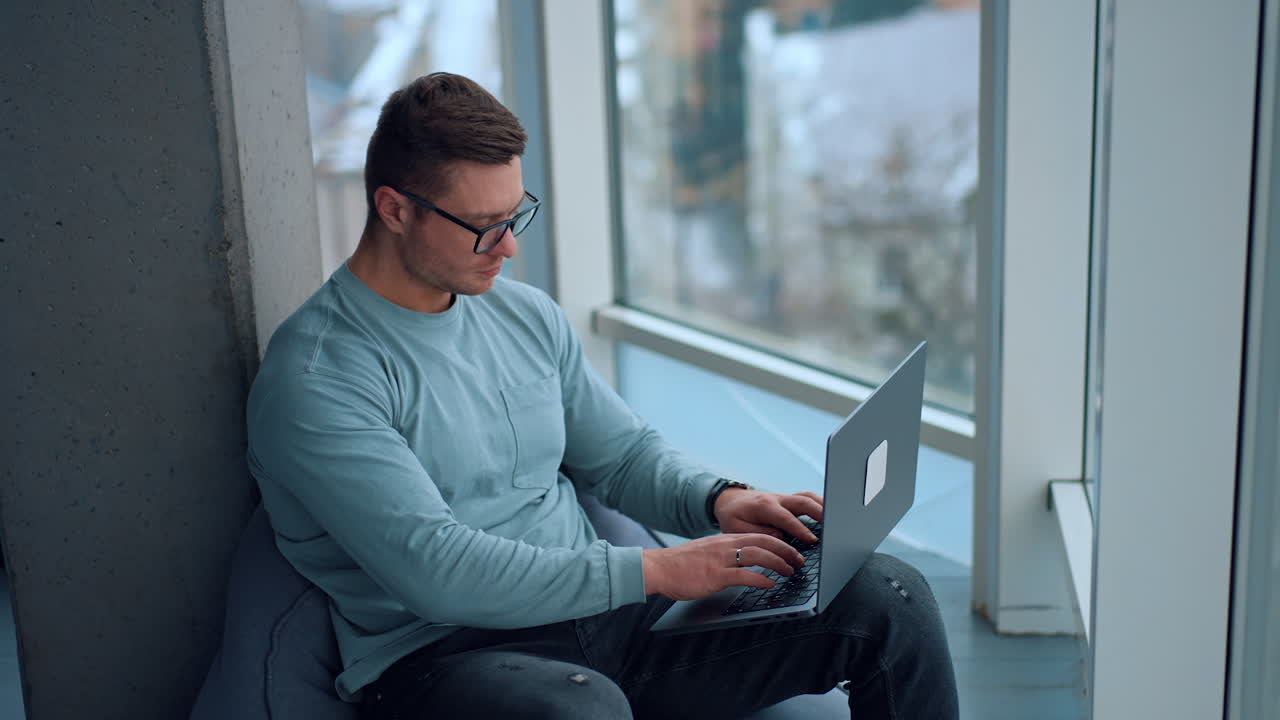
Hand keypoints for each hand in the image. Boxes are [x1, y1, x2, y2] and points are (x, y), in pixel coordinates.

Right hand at [642, 533, 805, 600]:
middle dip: (786, 550)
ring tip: (790, 571)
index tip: (792, 550)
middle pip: (764, 541)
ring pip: (758, 555)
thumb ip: (726, 553)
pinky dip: (761, 579)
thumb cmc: (681, 563)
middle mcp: (725, 545)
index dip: (780, 542)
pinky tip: (770, 584)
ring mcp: (721, 560)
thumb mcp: (707, 552)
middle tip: (799, 560)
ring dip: (778, 563)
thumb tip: (744, 561)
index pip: (760, 534)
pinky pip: (744, 575)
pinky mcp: (715, 576)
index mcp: (725, 539)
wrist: (659, 568)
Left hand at [715, 489, 823, 543]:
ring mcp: (784, 498)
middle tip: (833, 527)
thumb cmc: (733, 516)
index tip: (813, 540)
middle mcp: (777, 499)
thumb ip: (758, 532)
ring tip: (837, 518)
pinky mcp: (789, 500)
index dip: (800, 529)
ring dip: (823, 505)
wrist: (730, 500)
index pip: (786, 518)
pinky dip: (820, 503)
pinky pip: (807, 498)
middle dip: (820, 513)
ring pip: (808, 497)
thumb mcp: (737, 528)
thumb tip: (779, 536)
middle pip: (803, 502)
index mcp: (764, 506)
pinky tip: (830, 513)